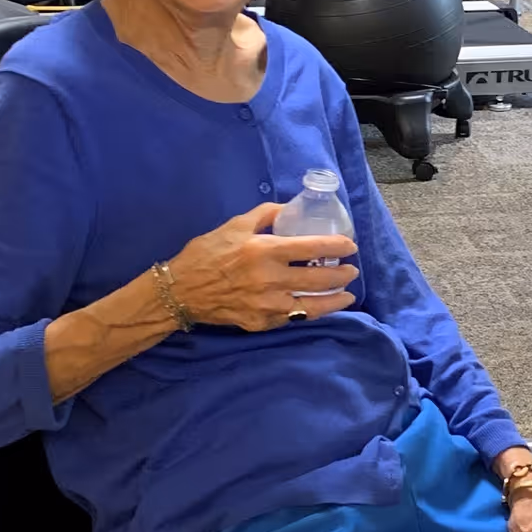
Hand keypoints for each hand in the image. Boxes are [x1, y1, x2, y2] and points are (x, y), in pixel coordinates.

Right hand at [166, 201, 357, 333]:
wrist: (180, 291)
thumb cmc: (206, 253)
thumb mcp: (234, 225)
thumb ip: (266, 214)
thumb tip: (291, 208)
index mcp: (265, 251)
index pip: (314, 248)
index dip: (338, 246)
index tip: (351, 247)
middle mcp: (270, 280)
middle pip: (320, 279)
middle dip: (342, 275)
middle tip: (351, 270)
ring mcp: (268, 305)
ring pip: (313, 305)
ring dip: (335, 299)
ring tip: (346, 295)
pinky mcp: (262, 323)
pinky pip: (294, 318)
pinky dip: (310, 312)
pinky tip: (319, 307)